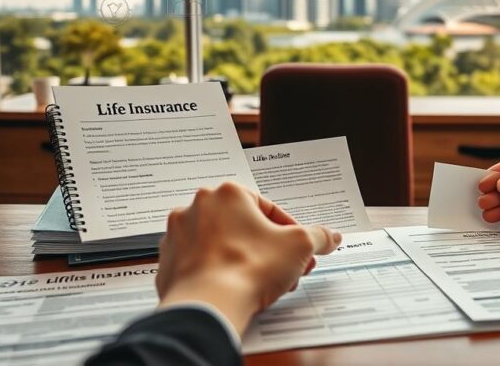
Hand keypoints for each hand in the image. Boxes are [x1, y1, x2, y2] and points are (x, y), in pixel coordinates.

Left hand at [156, 182, 341, 333]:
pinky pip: (200, 262)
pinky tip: (234, 286)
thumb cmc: (248, 269)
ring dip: (243, 257)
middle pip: (244, 225)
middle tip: (284, 267)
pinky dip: (218, 271)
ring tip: (261, 281)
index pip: (268, 208)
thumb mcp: (299, 247)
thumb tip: (331, 236)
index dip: (290, 231)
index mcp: (228, 193)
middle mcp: (198, 206)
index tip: (299, 249)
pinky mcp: (169, 260)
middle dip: (268, 247)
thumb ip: (318, 236)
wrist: (208, 305)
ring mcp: (179, 234)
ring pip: (221, 242)